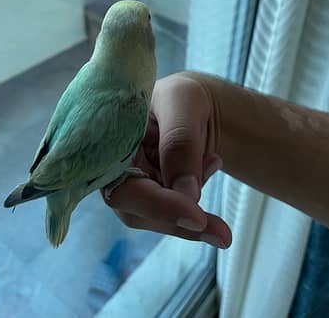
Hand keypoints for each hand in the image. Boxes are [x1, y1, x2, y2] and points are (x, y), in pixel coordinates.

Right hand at [102, 72, 231, 248]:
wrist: (197, 105)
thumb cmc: (183, 95)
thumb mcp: (184, 102)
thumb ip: (180, 142)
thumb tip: (185, 195)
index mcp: (106, 140)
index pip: (120, 184)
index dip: (155, 204)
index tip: (195, 216)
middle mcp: (112, 167)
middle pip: (134, 208)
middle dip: (178, 219)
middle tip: (223, 233)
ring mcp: (131, 183)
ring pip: (155, 217)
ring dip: (192, 211)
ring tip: (214, 160)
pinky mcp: (152, 194)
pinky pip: (172, 212)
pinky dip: (196, 203)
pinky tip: (211, 164)